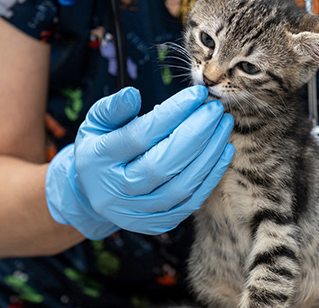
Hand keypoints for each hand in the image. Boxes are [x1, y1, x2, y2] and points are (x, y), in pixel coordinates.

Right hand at [45, 86, 234, 239]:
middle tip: (215, 109)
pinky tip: (224, 151)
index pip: (140, 135)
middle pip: (163, 163)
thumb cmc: (100, 149)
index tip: (196, 95)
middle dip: (196, 133)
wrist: (94, 194)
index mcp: (99, 160)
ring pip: (181, 185)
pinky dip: (211, 175)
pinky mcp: (157, 223)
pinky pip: (191, 201)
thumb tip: (133, 94)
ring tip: (223, 126)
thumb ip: (113, 108)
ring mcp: (137, 212)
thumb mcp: (95, 123)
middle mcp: (117, 190)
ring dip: (209, 154)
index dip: (172, 113)